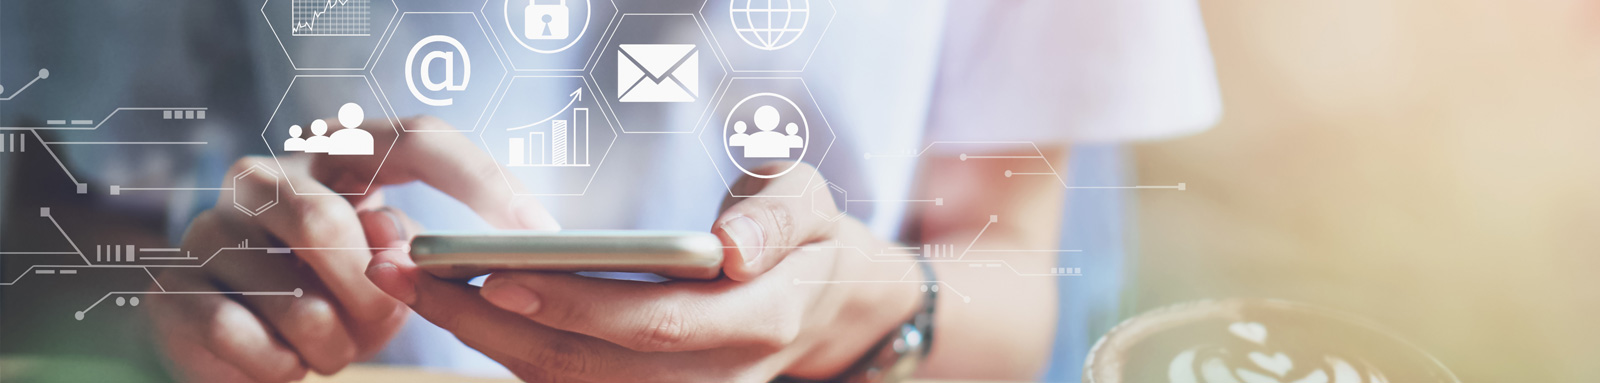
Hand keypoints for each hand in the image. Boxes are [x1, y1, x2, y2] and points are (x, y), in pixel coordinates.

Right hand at [149, 116, 556, 381]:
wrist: (236, 341)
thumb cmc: (332, 294)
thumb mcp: (390, 269)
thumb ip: (413, 251)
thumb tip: (403, 248)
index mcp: (337, 155)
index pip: (420, 138)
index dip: (483, 184)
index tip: (536, 235)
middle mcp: (267, 176)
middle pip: (330, 224)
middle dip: (368, 295)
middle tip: (374, 325)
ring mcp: (213, 227)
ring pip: (292, 296)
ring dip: (329, 343)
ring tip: (327, 346)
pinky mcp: (175, 287)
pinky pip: (243, 337)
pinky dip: (280, 368)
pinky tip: (283, 361)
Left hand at [365, 163, 923, 381]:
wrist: (821, 299)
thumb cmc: (803, 236)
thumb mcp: (810, 203)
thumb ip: (777, 218)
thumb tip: (734, 248)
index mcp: (759, 322)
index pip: (654, 324)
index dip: (575, 304)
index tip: (499, 271)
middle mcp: (716, 377)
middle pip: (586, 367)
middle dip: (491, 323)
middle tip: (414, 272)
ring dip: (483, 340)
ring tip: (415, 284)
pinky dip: (507, 350)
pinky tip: (457, 308)